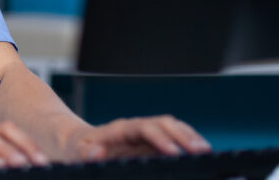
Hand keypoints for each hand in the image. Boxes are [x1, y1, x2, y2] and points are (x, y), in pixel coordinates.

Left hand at [63, 116, 211, 161]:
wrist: (71, 142)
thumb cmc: (72, 150)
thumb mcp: (72, 152)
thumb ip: (83, 153)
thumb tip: (96, 151)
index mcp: (117, 130)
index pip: (143, 128)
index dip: (159, 138)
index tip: (174, 152)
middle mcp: (133, 129)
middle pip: (162, 124)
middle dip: (182, 135)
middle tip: (202, 150)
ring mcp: (142, 137)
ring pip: (170, 129)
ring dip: (189, 137)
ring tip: (207, 151)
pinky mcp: (147, 146)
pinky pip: (171, 140)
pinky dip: (186, 143)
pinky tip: (199, 154)